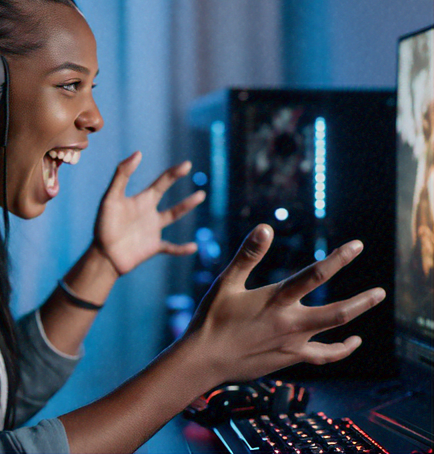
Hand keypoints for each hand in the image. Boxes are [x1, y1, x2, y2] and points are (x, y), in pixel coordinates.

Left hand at [92, 151, 204, 275]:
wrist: (103, 256)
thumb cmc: (104, 226)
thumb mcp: (111, 198)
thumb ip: (122, 175)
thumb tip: (138, 153)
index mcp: (141, 200)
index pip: (161, 182)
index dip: (173, 173)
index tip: (187, 165)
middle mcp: (148, 212)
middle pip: (166, 193)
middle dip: (176, 178)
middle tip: (189, 165)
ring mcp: (152, 229)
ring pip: (173, 215)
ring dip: (186, 205)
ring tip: (201, 195)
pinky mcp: (153, 247)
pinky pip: (171, 247)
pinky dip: (182, 248)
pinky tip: (194, 247)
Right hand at [186, 224, 385, 382]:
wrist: (205, 359)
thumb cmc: (213, 318)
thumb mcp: (227, 282)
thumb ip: (248, 254)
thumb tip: (265, 227)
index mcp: (276, 299)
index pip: (315, 274)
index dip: (339, 258)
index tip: (357, 246)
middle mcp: (290, 322)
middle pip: (337, 312)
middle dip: (362, 300)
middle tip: (381, 292)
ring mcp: (293, 344)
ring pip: (334, 332)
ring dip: (356, 318)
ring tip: (371, 306)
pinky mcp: (290, 358)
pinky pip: (324, 356)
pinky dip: (341, 349)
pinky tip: (352, 343)